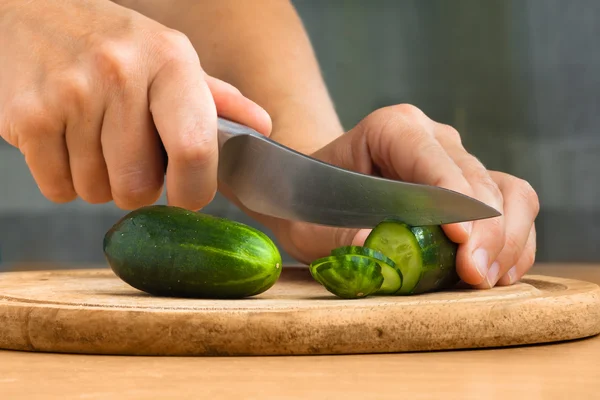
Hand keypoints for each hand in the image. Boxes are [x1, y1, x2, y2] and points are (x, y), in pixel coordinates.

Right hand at [0, 0, 270, 210]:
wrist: (34, 13)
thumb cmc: (114, 44)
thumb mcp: (171, 58)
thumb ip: (217, 99)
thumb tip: (261, 129)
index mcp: (169, 61)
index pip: (195, 149)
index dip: (194, 190)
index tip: (188, 195)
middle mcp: (120, 75)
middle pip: (138, 187)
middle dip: (137, 187)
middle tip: (130, 157)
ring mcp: (69, 94)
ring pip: (96, 192)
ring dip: (99, 182)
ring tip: (94, 140)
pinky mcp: (27, 116)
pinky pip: (57, 189)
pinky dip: (64, 180)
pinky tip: (66, 142)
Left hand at [266, 105, 538, 288]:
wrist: (319, 192)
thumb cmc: (313, 203)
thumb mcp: (311, 224)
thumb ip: (340, 235)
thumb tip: (376, 247)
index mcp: (392, 129)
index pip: (433, 158)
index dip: (453, 199)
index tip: (460, 241)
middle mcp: (432, 138)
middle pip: (477, 180)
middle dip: (484, 231)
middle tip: (474, 276)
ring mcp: (457, 161)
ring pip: (508, 192)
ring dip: (506, 239)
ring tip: (486, 279)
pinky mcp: (472, 189)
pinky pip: (513, 209)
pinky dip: (514, 242)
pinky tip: (499, 273)